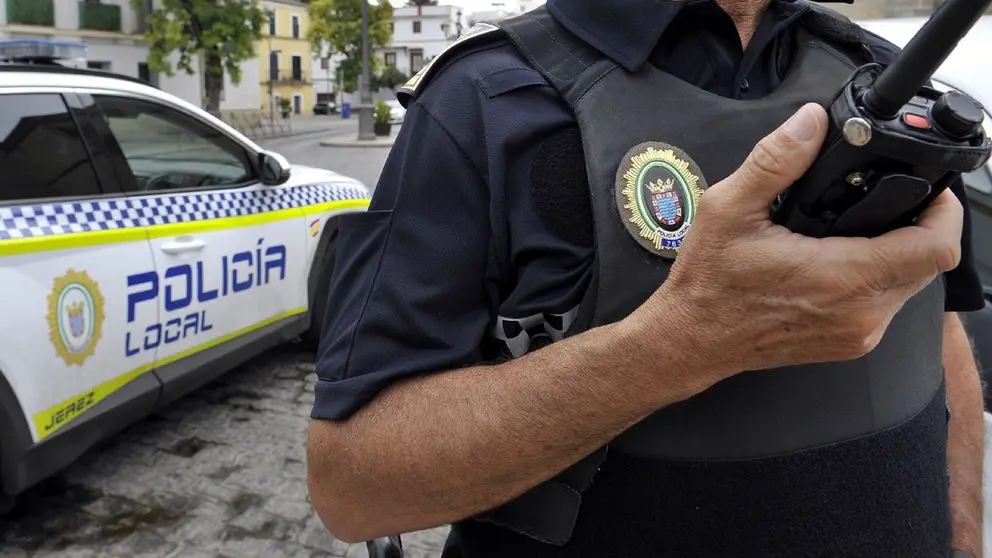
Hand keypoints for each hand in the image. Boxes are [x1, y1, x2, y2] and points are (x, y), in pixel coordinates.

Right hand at [631, 102, 963, 381]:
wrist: (692, 340)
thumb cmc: (709, 282)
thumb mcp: (728, 208)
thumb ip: (775, 160)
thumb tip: (811, 121)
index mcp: (840, 278)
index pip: (935, 248)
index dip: (944, 212)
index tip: (926, 190)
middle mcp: (860, 313)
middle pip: (930, 264)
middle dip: (919, 227)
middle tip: (885, 201)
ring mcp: (858, 334)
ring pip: (912, 285)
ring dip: (900, 254)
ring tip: (860, 228)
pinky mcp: (851, 344)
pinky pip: (888, 305)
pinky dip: (879, 278)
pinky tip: (845, 260)